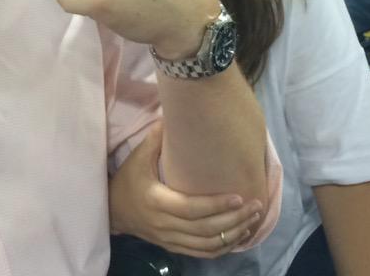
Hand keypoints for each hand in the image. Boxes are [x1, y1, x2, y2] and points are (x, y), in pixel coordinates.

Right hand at [110, 122, 261, 257]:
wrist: (113, 211)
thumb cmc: (128, 180)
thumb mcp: (137, 158)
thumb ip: (155, 139)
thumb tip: (170, 116)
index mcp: (157, 202)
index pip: (192, 208)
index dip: (216, 205)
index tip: (239, 196)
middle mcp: (165, 225)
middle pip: (205, 229)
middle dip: (234, 220)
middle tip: (256, 207)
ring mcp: (170, 239)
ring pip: (207, 245)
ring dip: (233, 234)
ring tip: (252, 220)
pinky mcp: (173, 247)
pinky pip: (203, 253)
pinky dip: (223, 248)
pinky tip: (238, 236)